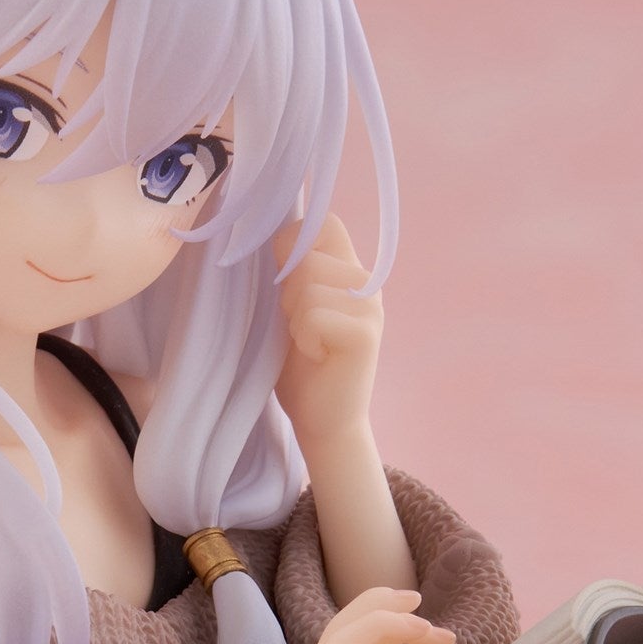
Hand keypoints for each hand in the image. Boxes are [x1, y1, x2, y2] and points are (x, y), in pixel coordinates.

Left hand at [273, 212, 381, 448]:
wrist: (324, 421)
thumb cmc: (301, 366)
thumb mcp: (290, 309)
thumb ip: (290, 273)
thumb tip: (272, 233)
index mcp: (349, 271)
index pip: (325, 222)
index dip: (293, 241)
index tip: (283, 280)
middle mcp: (366, 283)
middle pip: (307, 255)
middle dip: (287, 293)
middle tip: (298, 327)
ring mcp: (371, 307)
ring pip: (307, 285)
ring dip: (294, 319)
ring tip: (308, 342)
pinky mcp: (366, 334)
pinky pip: (314, 315)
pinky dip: (304, 338)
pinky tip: (317, 355)